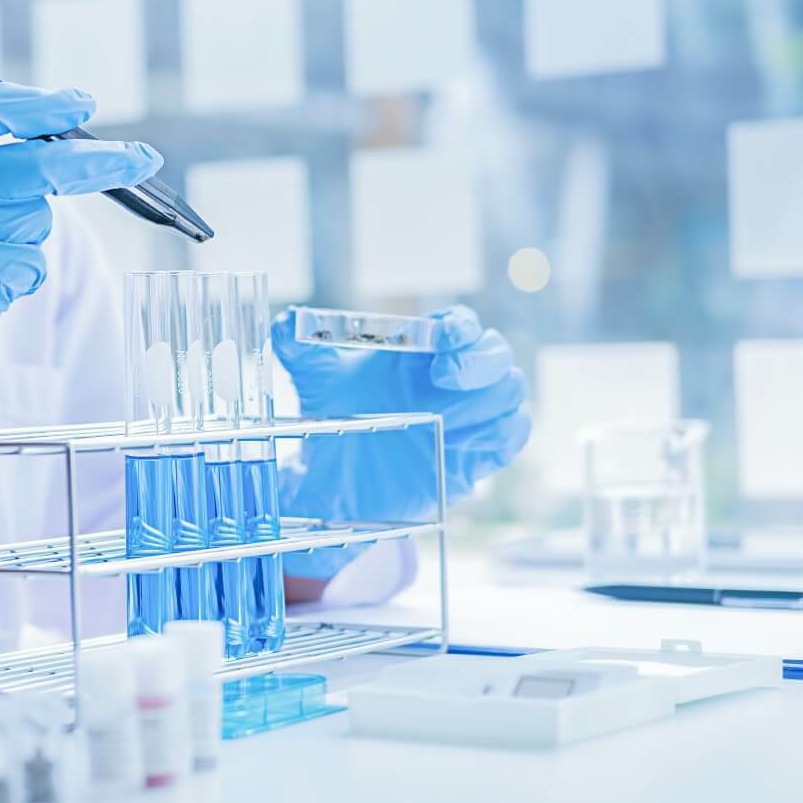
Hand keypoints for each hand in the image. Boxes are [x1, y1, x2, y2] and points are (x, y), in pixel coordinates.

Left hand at [271, 305, 530, 578]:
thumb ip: (298, 345)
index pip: (460, 326)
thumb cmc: (332, 417)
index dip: (461, 327)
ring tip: (447, 418)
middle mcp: (451, 379)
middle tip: (444, 379)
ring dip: (488, 400)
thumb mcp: (312, 379)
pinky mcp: (477, 454)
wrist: (335, 481)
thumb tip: (289, 321)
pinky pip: (513, 434)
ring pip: (510, 392)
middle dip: (480, 362)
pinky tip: (466, 442)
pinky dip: (502, 433)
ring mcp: (469, 416)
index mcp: (421, 352)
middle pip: (497, 354)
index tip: (443, 337)